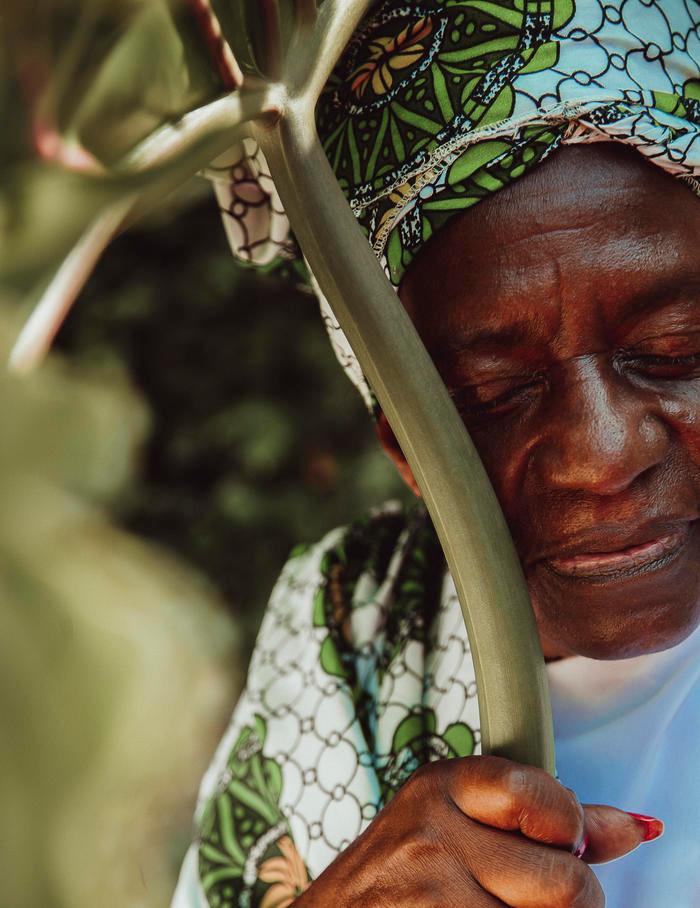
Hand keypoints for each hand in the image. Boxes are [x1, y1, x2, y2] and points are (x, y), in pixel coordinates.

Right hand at [293, 755, 659, 905]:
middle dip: (567, 904)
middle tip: (522, 900)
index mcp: (444, 784)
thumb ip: (546, 823)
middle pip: (566, 883)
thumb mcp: (459, 827)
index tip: (555, 846)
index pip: (548, 798)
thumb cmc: (400, 879)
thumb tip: (635, 827)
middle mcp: (433, 830)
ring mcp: (431, 892)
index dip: (569, 834)